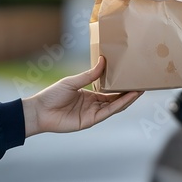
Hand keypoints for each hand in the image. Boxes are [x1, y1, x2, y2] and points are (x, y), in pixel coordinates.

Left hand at [22, 56, 142, 136]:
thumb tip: (103, 60)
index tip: (131, 78)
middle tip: (141, 83)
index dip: (122, 86)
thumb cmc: (52, 95)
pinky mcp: (91, 120)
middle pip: (116, 99)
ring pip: (115, 106)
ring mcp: (93, 113)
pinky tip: (128, 97)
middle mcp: (94, 105)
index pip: (110, 91)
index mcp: (90, 95)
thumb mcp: (72, 81)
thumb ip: (89, 74)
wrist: (39, 111)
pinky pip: (108, 112)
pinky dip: (119, 105)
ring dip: (128, 98)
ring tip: (140, 89)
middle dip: (129, 92)